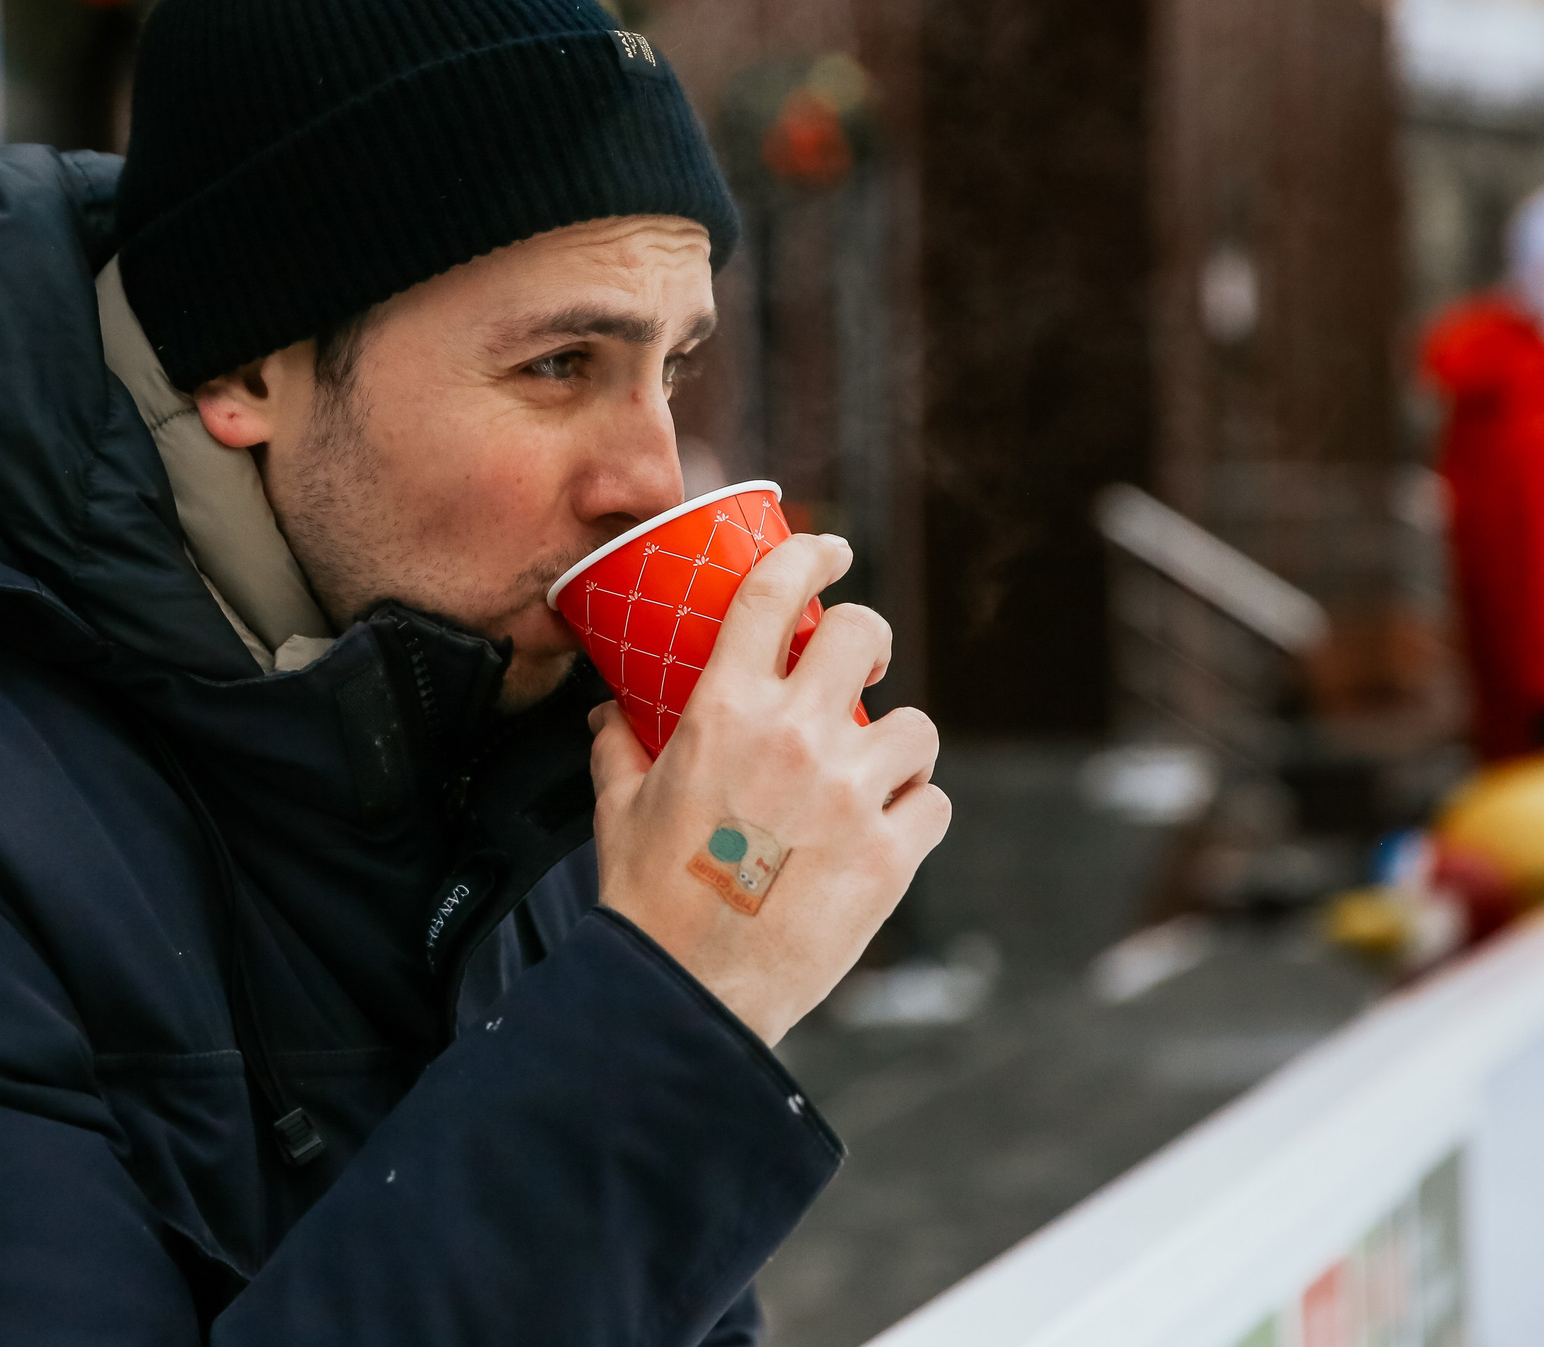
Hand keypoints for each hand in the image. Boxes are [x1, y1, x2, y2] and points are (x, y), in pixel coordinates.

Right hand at [588, 534, 948, 1045]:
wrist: (686, 992)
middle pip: (864, 633)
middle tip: (859, 668)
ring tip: (873, 773)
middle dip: (866, 642)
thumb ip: (618, 746)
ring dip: (899, 745)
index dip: (812, 555)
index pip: (775, 592)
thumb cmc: (646, 898)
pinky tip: (886, 832)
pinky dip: (915, 814)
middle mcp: (794, 736)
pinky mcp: (889, 857)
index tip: (830, 552)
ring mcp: (849, 795)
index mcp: (724, 710)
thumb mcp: (617, 806)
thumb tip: (609, 713)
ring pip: (918, 726)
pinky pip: (934, 804)